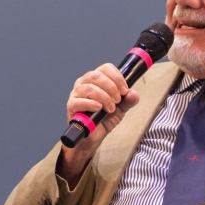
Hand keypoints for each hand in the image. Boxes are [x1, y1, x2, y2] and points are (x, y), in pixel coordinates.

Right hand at [59, 64, 138, 187]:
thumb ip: (128, 100)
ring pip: (89, 87)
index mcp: (97, 79)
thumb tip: (133, 93)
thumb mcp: (121, 108)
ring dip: (104, 97)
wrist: (93, 136)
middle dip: (111, 87)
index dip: (117, 77)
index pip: (106, 68)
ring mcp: (76, 94)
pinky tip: (99, 108)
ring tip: (110, 108)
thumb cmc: (104, 118)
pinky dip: (91, 103)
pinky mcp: (71, 106)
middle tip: (118, 100)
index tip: (124, 90)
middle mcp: (84, 83)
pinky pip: (78, 101)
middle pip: (96, 75)